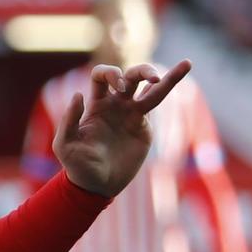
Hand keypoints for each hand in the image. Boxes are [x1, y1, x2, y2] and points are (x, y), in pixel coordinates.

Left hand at [53, 59, 191, 198]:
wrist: (96, 187)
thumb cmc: (77, 166)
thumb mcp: (65, 145)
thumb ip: (69, 120)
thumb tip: (78, 94)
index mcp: (95, 104)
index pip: (102, 75)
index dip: (111, 74)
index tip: (118, 87)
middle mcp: (115, 104)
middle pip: (130, 75)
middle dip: (143, 71)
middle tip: (152, 78)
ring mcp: (131, 114)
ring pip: (151, 88)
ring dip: (167, 77)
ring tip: (186, 64)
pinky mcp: (144, 127)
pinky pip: (156, 106)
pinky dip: (168, 90)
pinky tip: (179, 76)